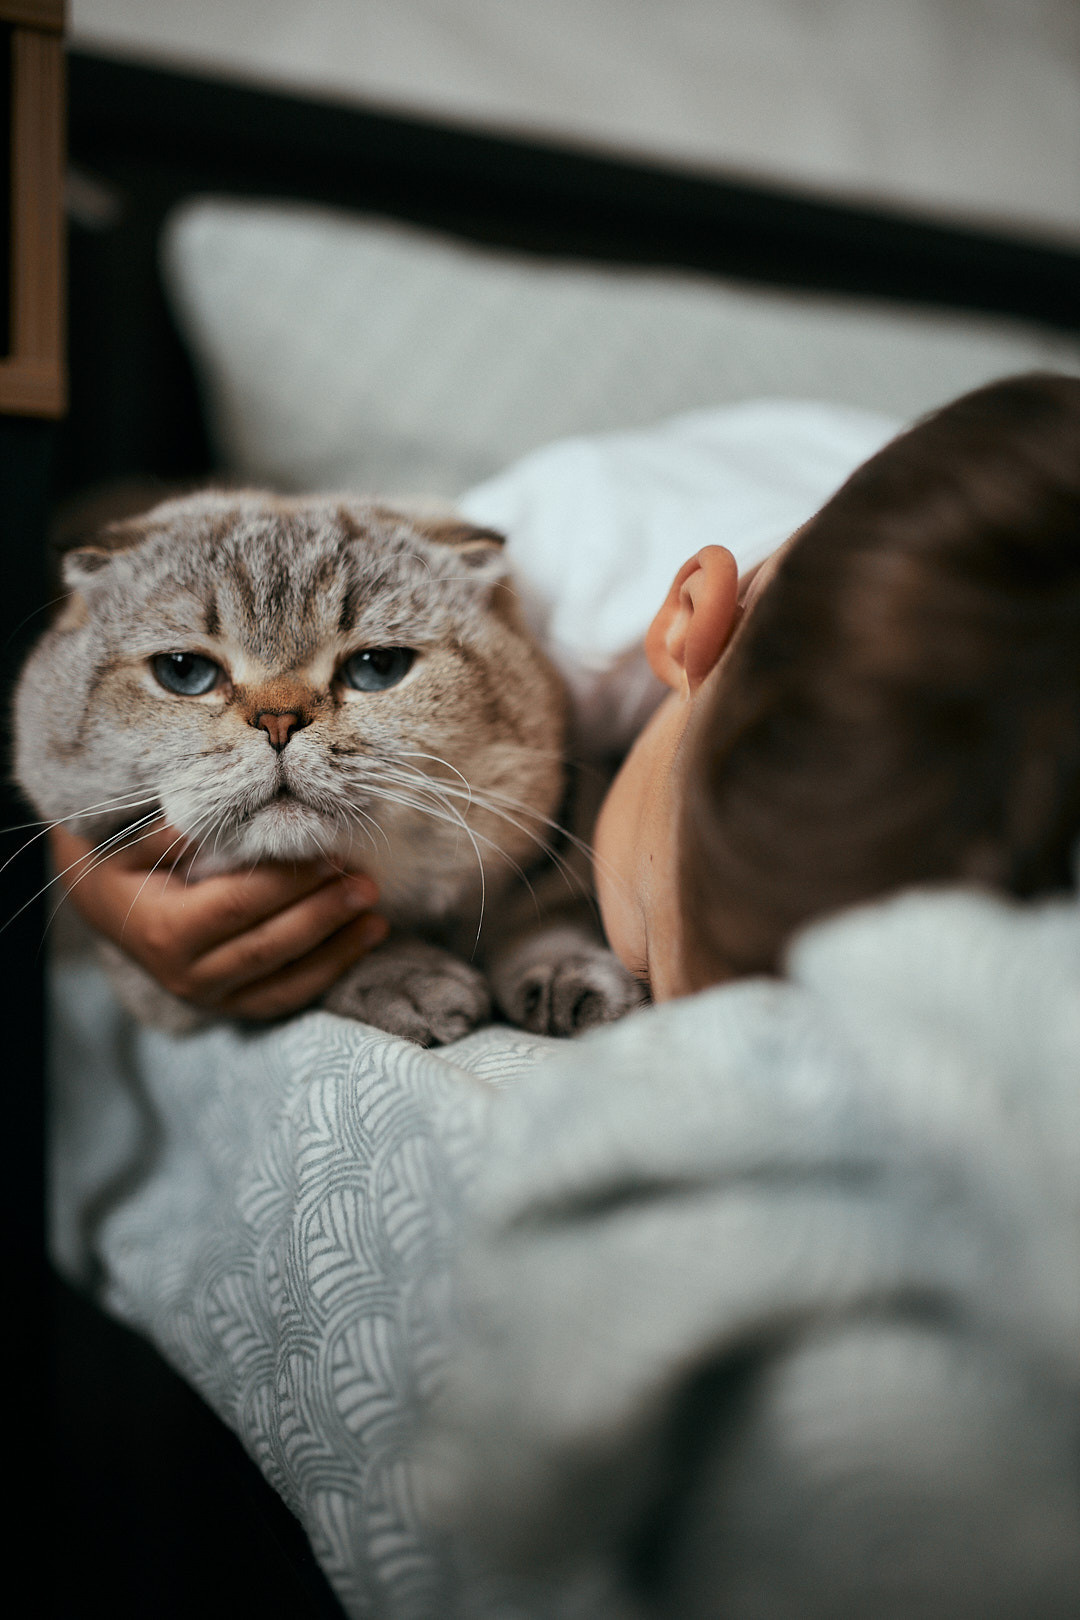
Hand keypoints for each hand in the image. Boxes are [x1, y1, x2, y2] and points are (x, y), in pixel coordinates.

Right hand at [49, 820, 388, 1019]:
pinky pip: (286, 996)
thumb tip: (223, 812)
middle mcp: (188, 975)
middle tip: (366, 882)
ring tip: (376, 916)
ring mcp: (211, 997)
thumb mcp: (132, 841)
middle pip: (269, 945)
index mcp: (165, 932)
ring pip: (284, 980)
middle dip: (323, 913)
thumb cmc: (124, 863)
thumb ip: (174, 832)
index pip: (238, 906)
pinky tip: (363, 941)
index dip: (287, 882)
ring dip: (337, 948)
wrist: (106, 904)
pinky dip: (328, 971)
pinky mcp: (232, 1005)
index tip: (327, 853)